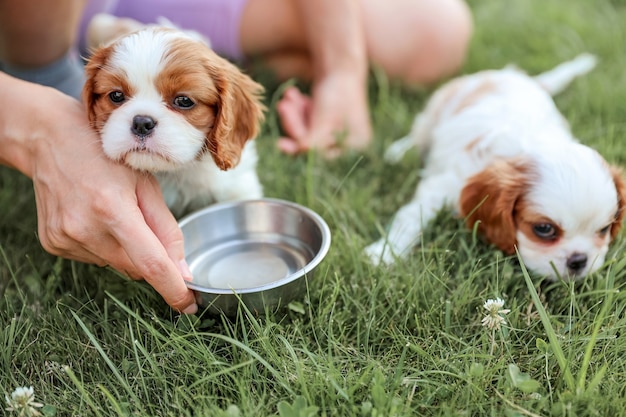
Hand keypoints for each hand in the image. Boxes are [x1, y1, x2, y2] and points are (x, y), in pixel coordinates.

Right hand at [27, 93, 197, 313]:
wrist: (50, 141)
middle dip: (150, 257)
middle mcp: (85, 229)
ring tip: (113, 212)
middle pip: (135, 267)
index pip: (151, 264)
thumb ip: (167, 230)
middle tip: (144, 224)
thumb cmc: (106, 156)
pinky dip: (104, 245)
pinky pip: (94, 258)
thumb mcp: (147, 184)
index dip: (173, 289)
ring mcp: (65, 238)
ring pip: (115, 265)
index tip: (189, 305)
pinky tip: (95, 218)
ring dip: (125, 249)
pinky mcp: (53, 243)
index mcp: (113, 209)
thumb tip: (183, 271)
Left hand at [276, 72, 371, 156]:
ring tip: (288, 97)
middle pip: (313, 144)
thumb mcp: (324, 116)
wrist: (343, 62)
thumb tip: (301, 152)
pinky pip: (308, 122)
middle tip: (283, 107)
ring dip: (294, 116)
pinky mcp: (327, 121)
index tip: (280, 144)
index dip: (302, 150)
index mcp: (356, 145)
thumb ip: (313, 138)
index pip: (324, 156)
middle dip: (295, 126)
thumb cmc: (338, 88)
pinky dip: (299, 110)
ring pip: (308, 132)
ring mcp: (337, 131)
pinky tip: (293, 95)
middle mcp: (349, 142)